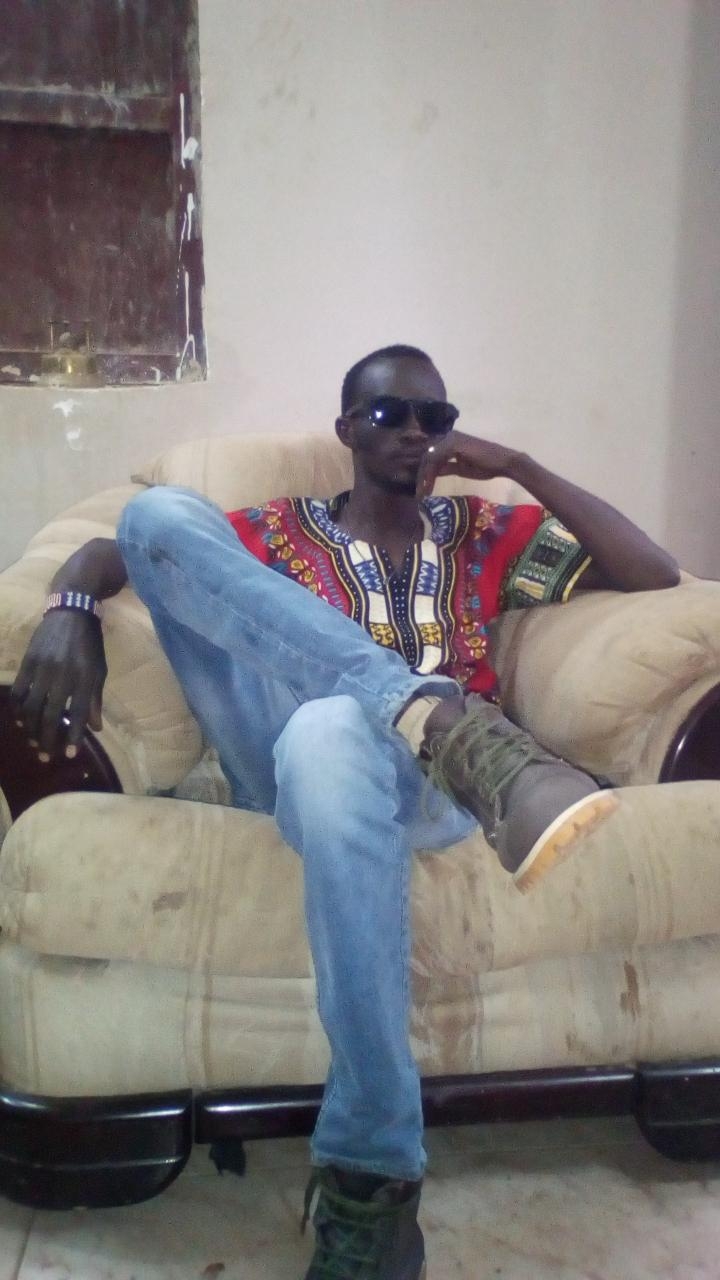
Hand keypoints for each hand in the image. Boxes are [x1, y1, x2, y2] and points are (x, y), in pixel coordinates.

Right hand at [11, 611, 107, 760]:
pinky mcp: (28, 661)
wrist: (70, 610)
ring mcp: (42, 668)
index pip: (79, 713)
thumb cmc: (89, 643)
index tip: (70, 754)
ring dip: (31, 729)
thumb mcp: (99, 669)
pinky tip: (20, 720)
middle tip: (46, 756)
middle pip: (52, 715)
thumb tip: (96, 728)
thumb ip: (95, 699)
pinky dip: (19, 708)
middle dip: (48, 739)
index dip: (74, 735)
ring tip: (34, 742)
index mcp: (84, 677)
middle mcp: (62, 675)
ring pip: (32, 707)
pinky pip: (19, 690)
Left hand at [415, 430, 523, 497]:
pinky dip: (430, 474)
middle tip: (419, 493)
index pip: (431, 455)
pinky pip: (435, 459)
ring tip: (423, 493)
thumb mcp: (461, 468)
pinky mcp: (453, 444)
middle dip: (421, 476)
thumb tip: (433, 472)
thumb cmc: (486, 466)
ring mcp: (450, 438)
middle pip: (427, 456)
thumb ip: (446, 467)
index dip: (425, 472)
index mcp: (450, 441)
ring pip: (429, 458)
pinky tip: (429, 486)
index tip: (423, 490)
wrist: (503, 463)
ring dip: (424, 477)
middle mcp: (448, 436)